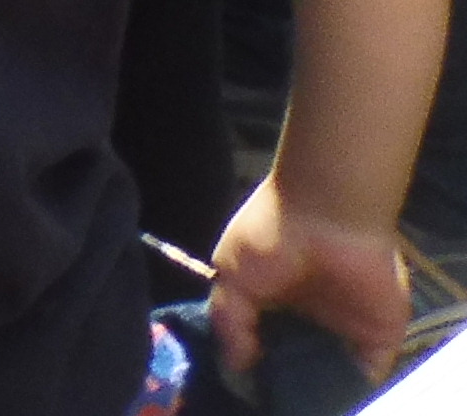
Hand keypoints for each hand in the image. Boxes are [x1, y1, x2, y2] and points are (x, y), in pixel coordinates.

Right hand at [209, 182, 415, 383]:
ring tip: (299, 405)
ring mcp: (344, 326)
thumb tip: (234, 366)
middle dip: (284, 380)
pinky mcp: (377, 336)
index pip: (261, 341)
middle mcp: (308, 314)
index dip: (251, 364)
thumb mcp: (231, 274)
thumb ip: (230, 321)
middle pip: (295, 359)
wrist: (329, 212)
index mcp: (272, 298)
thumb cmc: (272, 235)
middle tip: (271, 402)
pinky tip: (332, 398)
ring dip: (316, 388)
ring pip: (329, 370)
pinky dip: (353, 389)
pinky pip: (368, 373)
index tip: (243, 386)